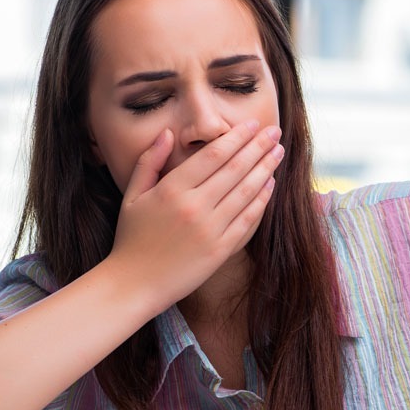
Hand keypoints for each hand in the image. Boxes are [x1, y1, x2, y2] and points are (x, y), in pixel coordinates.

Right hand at [106, 120, 284, 308]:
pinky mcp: (220, 251)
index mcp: (172, 189)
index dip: (236, 137)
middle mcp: (194, 207)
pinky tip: (270, 184)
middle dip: (258, 147)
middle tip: (275, 132)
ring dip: (266, 169)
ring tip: (278, 153)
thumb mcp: (133, 196)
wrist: (134, 284)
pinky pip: (247, 220)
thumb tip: (168, 133)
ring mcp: (210, 230)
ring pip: (246, 192)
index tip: (252, 125)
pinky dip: (261, 200)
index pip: (213, 155)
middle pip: (235, 169)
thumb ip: (150, 161)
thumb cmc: (131, 239)